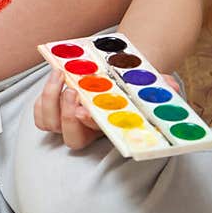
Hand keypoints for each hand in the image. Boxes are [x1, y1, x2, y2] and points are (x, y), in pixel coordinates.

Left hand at [34, 69, 181, 149]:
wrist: (113, 79)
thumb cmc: (129, 88)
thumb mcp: (147, 86)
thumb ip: (161, 88)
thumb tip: (171, 87)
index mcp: (109, 131)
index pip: (98, 133)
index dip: (90, 123)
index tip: (85, 110)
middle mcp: (87, 132)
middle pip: (71, 137)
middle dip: (68, 115)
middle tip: (73, 90)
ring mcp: (67, 124)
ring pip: (50, 124)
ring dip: (51, 99)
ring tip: (60, 75)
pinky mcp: (52, 114)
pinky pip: (40, 114)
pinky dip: (43, 97)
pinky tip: (55, 77)